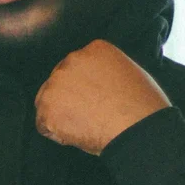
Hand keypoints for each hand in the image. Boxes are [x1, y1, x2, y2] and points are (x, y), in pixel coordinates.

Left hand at [34, 40, 170, 155]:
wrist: (137, 126)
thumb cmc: (141, 106)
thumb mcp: (128, 72)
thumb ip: (105, 71)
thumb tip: (95, 83)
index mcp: (94, 49)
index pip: (77, 67)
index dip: (83, 87)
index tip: (94, 99)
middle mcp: (71, 61)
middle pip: (58, 82)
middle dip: (68, 99)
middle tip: (87, 115)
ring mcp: (57, 84)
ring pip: (47, 102)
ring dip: (60, 115)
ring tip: (84, 125)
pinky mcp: (48, 108)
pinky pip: (43, 124)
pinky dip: (56, 133)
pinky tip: (77, 134)